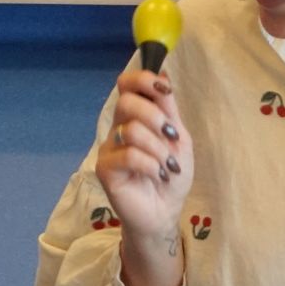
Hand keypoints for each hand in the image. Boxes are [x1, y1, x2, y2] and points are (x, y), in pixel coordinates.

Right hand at [98, 68, 192, 245]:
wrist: (165, 211)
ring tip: (167, 168)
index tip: (165, 91)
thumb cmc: (171, 176)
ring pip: (131, 130)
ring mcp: (110, 148)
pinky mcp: (105, 169)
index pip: (127, 84)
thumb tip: (162, 74)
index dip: (143, 80)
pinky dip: (151, 165)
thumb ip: (169, 110)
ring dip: (158, 149)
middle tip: (172, 138)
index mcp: (136, 116)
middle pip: (127, 102)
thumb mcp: (179, 139)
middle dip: (156, 117)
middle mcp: (119, 128)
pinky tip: (158, 176)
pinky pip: (128, 155)